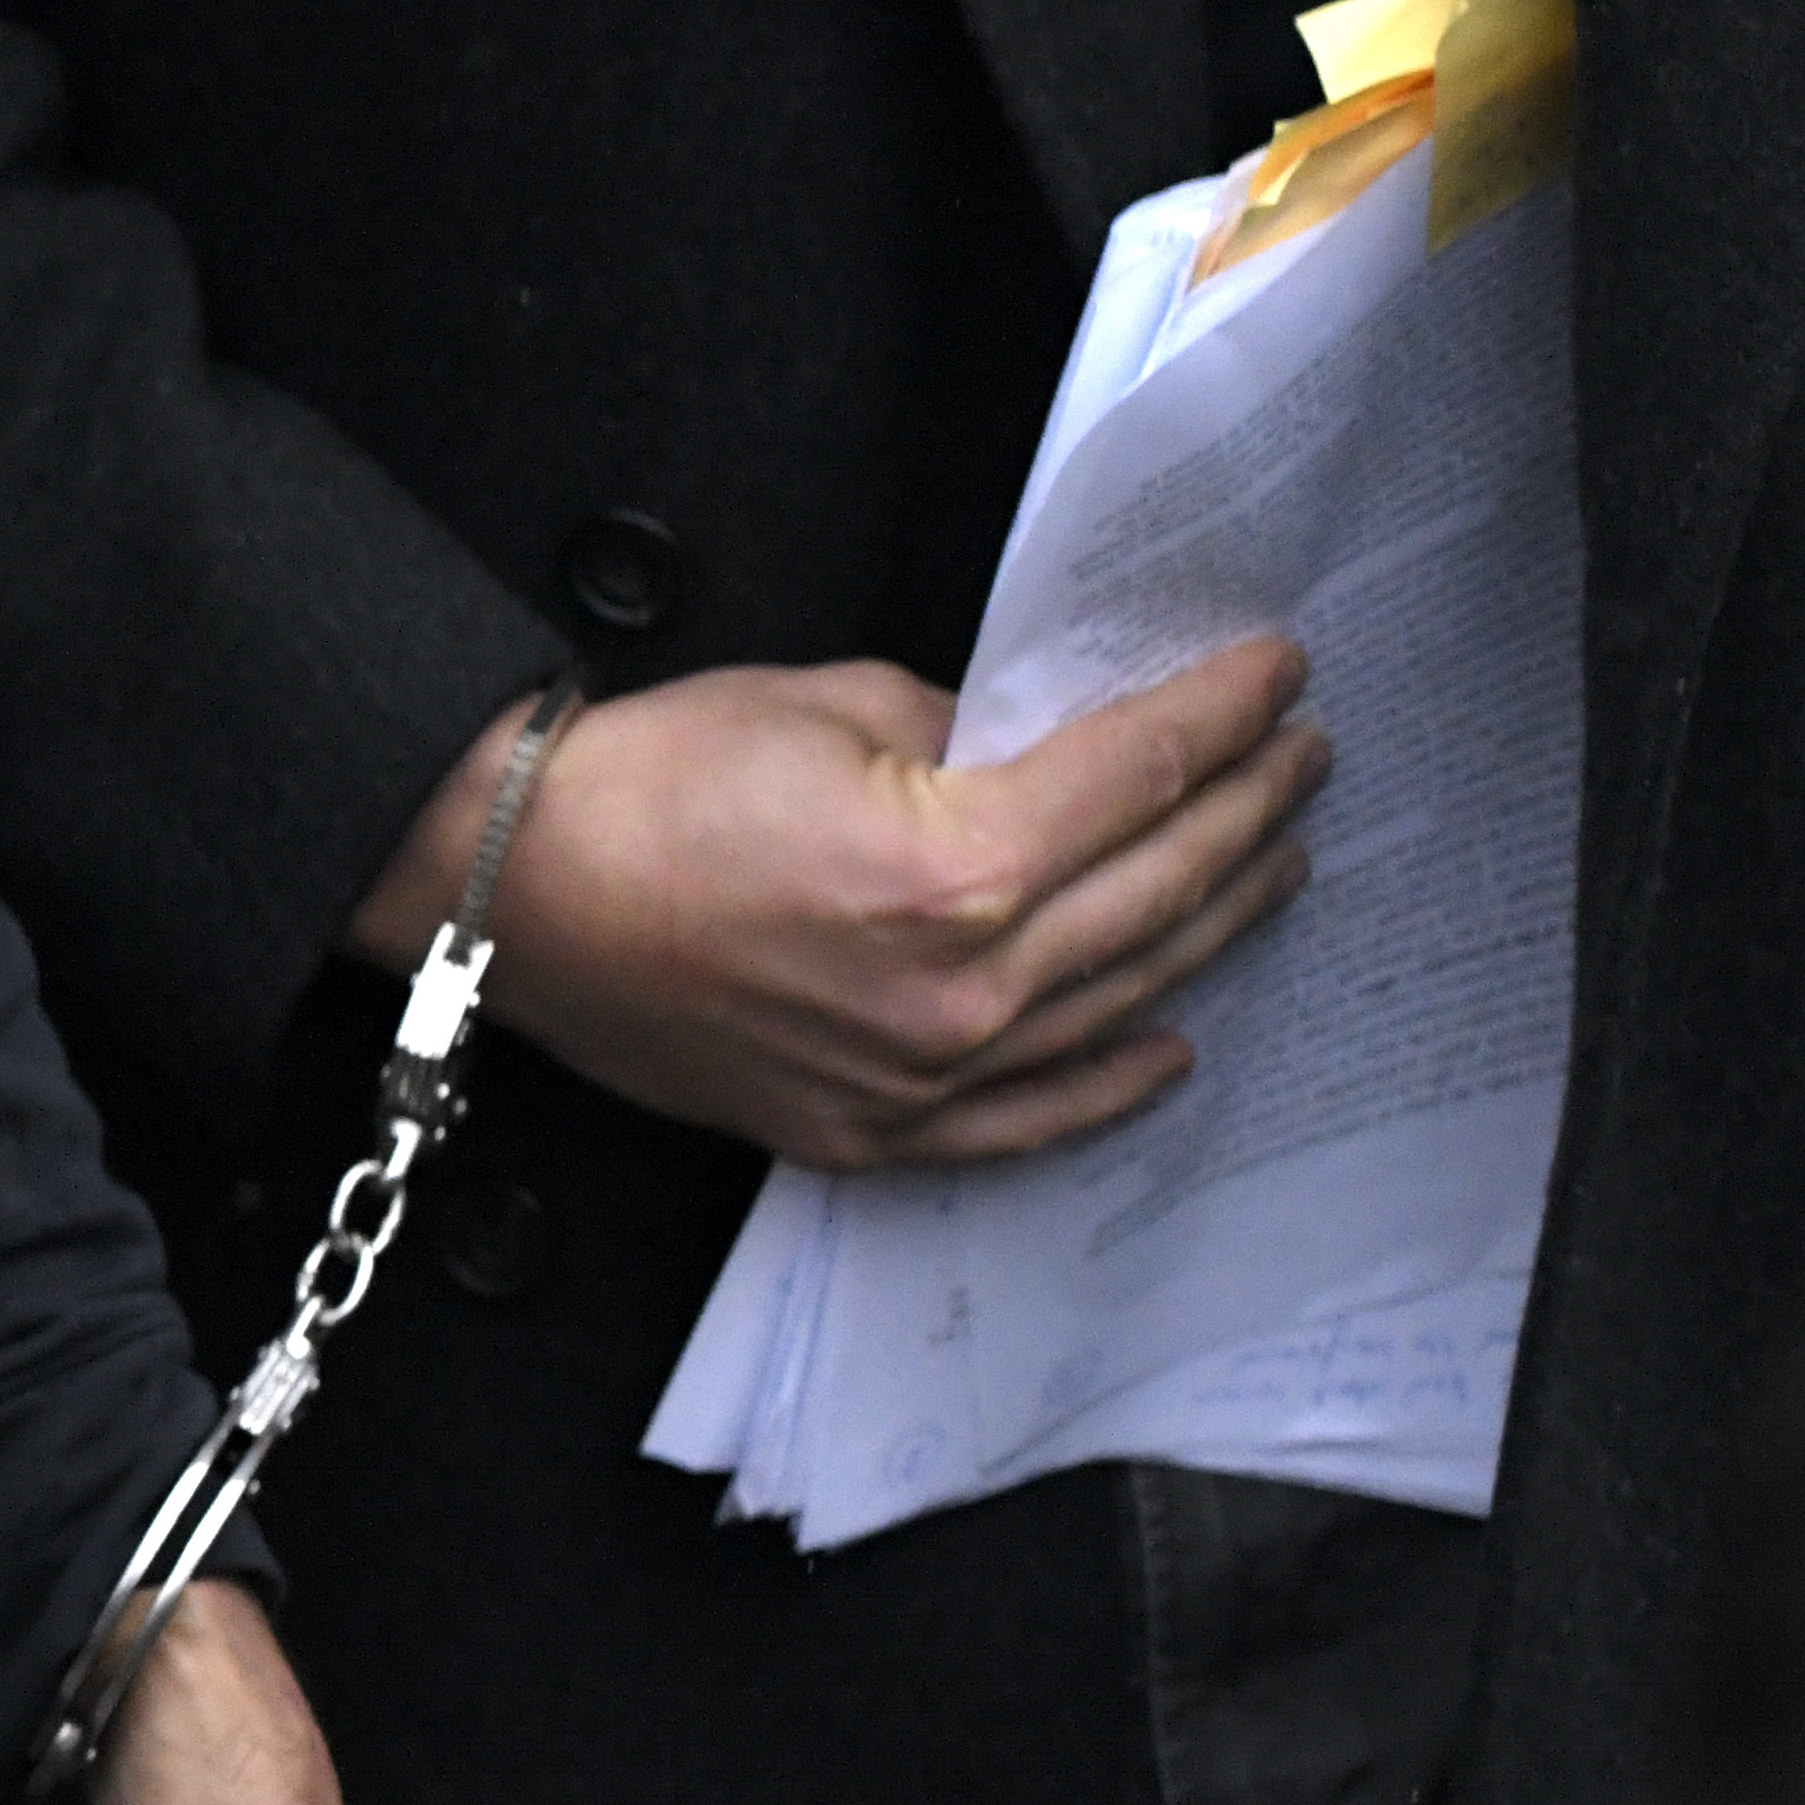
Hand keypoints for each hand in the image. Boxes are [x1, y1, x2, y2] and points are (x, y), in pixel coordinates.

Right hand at [341, 644, 1325, 1171]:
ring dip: (1212, 924)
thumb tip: (1034, 749)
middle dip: (1247, 810)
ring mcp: (921, 1077)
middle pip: (1157, 891)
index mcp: (959, 870)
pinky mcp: (869, 1129)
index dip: (1221, 717)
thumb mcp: (826, 701)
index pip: (1140, 781)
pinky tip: (1174, 1040)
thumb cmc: (642, 781)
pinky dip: (1112, 1081)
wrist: (503, 889)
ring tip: (1272, 864)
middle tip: (1301, 755)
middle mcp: (964, 993)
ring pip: (1120, 999)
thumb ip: (961, 732)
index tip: (1279, 676)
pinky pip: (1029, 1117)